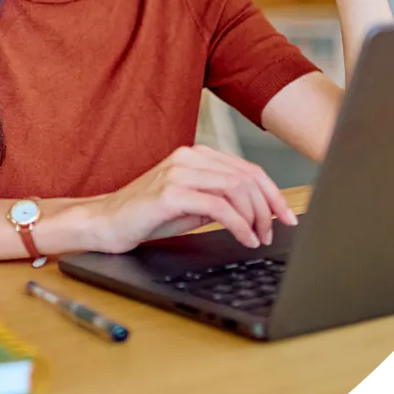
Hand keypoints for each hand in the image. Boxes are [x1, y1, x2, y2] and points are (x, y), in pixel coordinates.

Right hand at [82, 145, 298, 254]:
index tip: (287, 216)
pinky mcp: (171, 192)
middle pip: (247, 177)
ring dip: (255, 218)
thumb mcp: (191, 205)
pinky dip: (239, 225)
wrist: (106, 222)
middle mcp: (189, 157)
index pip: (247, 169)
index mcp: (196, 155)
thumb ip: (220, 199)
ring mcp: (179, 172)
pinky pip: (219, 206)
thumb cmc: (147, 215)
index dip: (273, 193)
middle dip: (269, 207)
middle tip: (273, 231)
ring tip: (258, 238)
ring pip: (237, 189)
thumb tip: (259, 211)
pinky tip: (244, 238)